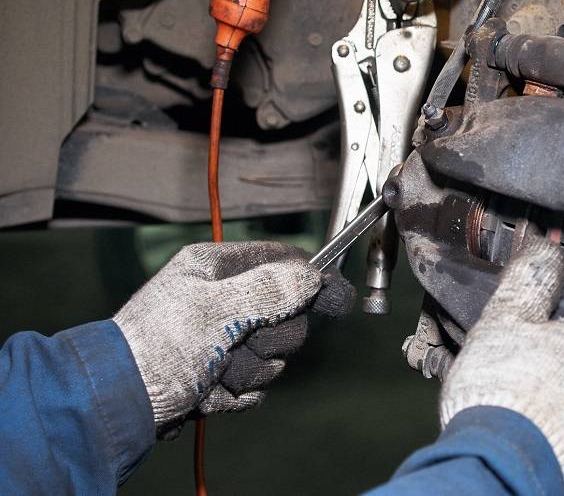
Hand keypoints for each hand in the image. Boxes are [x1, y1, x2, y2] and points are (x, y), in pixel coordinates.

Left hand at [114, 242, 353, 437]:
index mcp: (216, 269)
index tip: (340, 298)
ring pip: (271, 353)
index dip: (312, 279)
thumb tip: (312, 275)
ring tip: (215, 374)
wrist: (118, 405)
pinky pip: (253, 382)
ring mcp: (219, 339)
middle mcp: (220, 300)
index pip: (281, 262)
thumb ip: (270, 290)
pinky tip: (208, 392)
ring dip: (248, 371)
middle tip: (243, 345)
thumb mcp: (217, 310)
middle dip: (268, 339)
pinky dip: (235, 393)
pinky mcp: (217, 373)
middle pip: (284, 313)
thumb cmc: (158, 348)